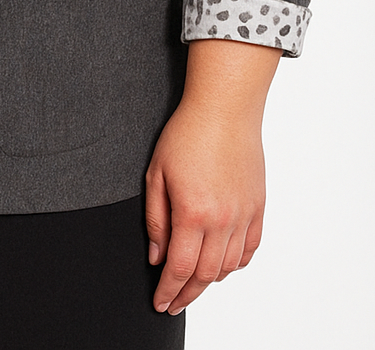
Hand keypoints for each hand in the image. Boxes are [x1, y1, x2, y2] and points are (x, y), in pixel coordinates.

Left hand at [144, 39, 278, 315]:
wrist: (224, 110)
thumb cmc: (187, 134)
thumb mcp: (156, 174)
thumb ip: (156, 220)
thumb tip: (156, 256)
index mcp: (192, 212)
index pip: (180, 267)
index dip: (169, 290)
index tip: (160, 302)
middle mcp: (222, 220)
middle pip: (205, 274)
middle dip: (187, 293)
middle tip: (174, 302)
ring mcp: (243, 215)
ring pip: (229, 266)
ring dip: (210, 281)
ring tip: (194, 285)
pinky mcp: (257, 207)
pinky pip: (250, 249)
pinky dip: (237, 264)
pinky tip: (224, 265)